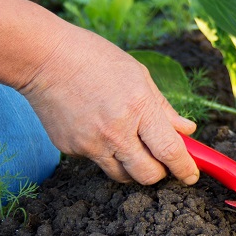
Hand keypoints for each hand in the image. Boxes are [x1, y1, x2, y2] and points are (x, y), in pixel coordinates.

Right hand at [18, 23, 199, 184]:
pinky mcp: (71, 149)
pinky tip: (100, 129)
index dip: (184, 168)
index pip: (170, 151)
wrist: (44, 59)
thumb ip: (164, 108)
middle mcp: (116, 131)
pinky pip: (98, 161)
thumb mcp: (140, 76)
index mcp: (139, 108)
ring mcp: (91, 143)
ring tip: (132, 144)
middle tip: (162, 161)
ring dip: (134, 168)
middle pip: (148, 175)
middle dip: (160, 173)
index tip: (191, 176)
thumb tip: (187, 130)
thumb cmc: (96, 60)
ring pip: (123, 175)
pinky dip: (106, 153)